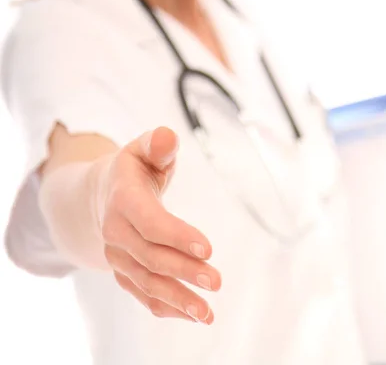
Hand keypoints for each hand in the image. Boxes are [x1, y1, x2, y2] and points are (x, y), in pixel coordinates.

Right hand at [98, 126, 220, 323]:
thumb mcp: (143, 148)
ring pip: (146, 282)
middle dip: (184, 271)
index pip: (149, 221)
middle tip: (217, 281)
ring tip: (208, 312)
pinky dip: (166, 307)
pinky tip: (192, 314)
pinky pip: (143, 294)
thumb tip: (168, 138)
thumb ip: (158, 143)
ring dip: (177, 299)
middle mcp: (115, 231)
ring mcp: (117, 255)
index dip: (177, 236)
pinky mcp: (123, 271)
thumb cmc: (135, 168)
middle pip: (150, 256)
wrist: (102, 194)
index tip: (208, 249)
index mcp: (123, 198)